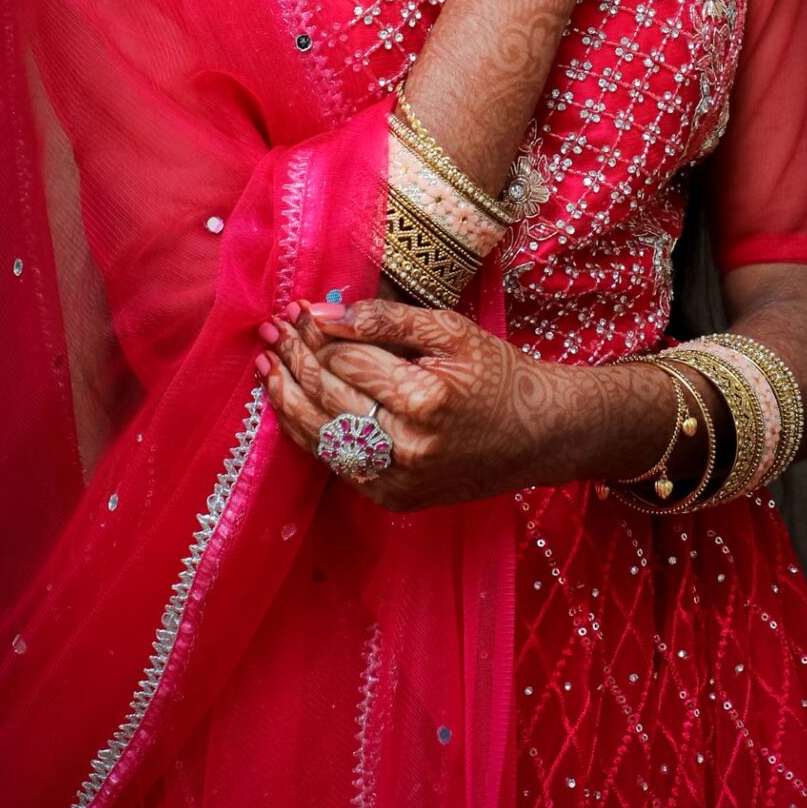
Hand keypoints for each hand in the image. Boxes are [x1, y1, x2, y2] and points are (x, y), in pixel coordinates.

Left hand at [254, 296, 573, 510]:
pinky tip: (290, 404)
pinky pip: (335, 462)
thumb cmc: (499, 374)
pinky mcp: (392, 498)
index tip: (296, 309)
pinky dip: (307, 431)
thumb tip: (323, 313)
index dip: (316, 333)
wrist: (538, 435)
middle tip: (274, 330)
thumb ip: (386, 319)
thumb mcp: (452, 331)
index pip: (346, 361)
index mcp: (425, 399)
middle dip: (294, 358)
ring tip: (268, 363)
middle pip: (327, 396)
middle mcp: (407, 446)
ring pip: (320, 434)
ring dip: (286, 397)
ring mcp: (397, 480)